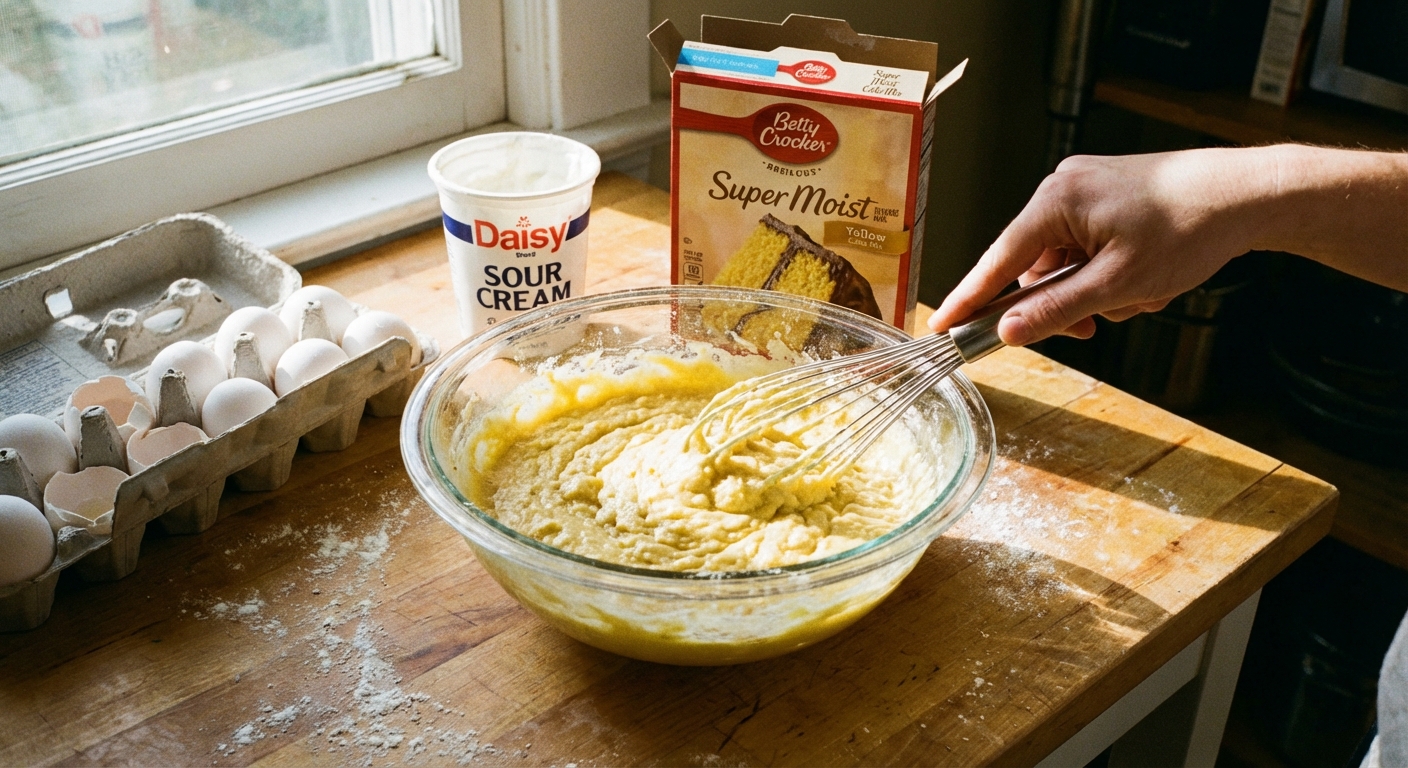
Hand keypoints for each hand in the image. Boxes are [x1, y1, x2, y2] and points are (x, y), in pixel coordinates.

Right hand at [929, 149, 1271, 345]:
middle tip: (1092, 327)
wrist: (1248, 194)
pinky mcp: (1106, 197)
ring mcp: (1085, 190)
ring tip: (1136, 297)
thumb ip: (1056, 310)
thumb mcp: (1118, 285)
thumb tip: (1008, 332)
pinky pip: (1085, 249)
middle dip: (1061, 302)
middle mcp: (1062, 189)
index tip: (940, 325)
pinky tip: (1143, 281)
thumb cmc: (1190, 230)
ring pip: (1063, 263)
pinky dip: (1106, 274)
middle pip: (1032, 266)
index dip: (967, 299)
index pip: (996, 261)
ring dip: (1091, 292)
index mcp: (1056, 202)